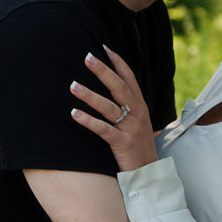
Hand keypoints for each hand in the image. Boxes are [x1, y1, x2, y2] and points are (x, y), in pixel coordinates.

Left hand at [70, 45, 158, 171]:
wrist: (149, 173)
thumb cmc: (138, 145)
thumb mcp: (137, 122)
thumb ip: (128, 106)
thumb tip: (113, 90)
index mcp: (140, 105)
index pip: (129, 78)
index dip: (118, 62)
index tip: (103, 48)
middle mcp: (137, 113)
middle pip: (119, 87)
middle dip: (103, 71)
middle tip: (87, 57)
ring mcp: (130, 128)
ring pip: (109, 107)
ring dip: (89, 95)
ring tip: (73, 85)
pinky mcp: (123, 143)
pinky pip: (103, 129)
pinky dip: (88, 121)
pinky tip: (74, 114)